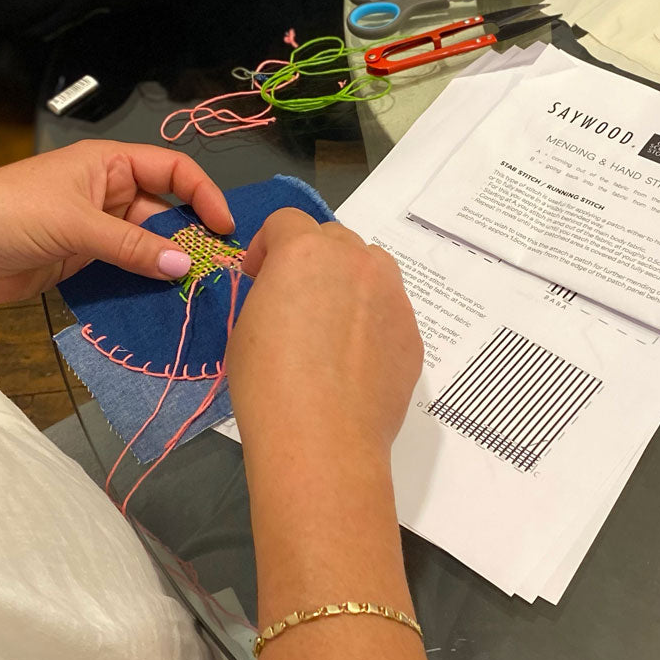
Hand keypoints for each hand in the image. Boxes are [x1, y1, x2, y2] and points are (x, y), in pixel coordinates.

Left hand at [0, 142, 233, 302]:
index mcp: (109, 165)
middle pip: (165, 213)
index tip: (222, 227)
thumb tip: (185, 265)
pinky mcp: (84, 261)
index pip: (173, 170)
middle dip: (189, 239)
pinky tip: (162, 303)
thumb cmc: (9, 212)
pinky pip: (126, 270)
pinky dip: (144, 286)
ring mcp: (97, 230)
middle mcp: (108, 194)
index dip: (202, 194)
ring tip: (195, 292)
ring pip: (148, 246)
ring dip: (168, 267)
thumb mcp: (76, 224)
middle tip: (215, 270)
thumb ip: (132, 246)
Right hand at [228, 210, 421, 455]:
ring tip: (331, 325)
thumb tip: (287, 296)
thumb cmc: (268, 384)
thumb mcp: (246, 327)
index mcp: (305, 252)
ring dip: (349, 281)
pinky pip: (389, 309)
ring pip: (371, 267)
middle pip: (333, 239)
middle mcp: (355, 262)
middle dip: (311, 260)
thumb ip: (270, 293)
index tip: (258, 276)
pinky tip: (355, 361)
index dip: (266, 246)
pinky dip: (372, 321)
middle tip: (295, 301)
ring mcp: (391, 295)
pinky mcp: (412, 331)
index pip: (286, 222)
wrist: (323, 438)